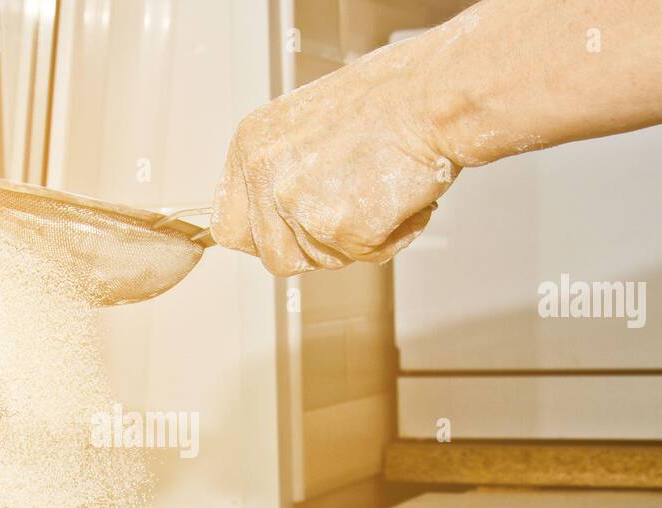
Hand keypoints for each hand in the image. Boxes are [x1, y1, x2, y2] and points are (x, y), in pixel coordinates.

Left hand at [211, 39, 456, 274]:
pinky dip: (393, 236)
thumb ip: (281, 175)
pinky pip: (365, 256)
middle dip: (315, 246)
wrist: (433, 93)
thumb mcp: (305, 129)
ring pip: (319, 261)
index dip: (262, 238)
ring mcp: (298, 202)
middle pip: (275, 256)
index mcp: (250, 147)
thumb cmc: (386, 101)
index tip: (287, 235)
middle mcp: (264, 174)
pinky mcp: (339, 226)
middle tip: (351, 208)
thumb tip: (276, 221)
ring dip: (356, 240)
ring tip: (379, 191)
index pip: (228, 227)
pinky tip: (401, 197)